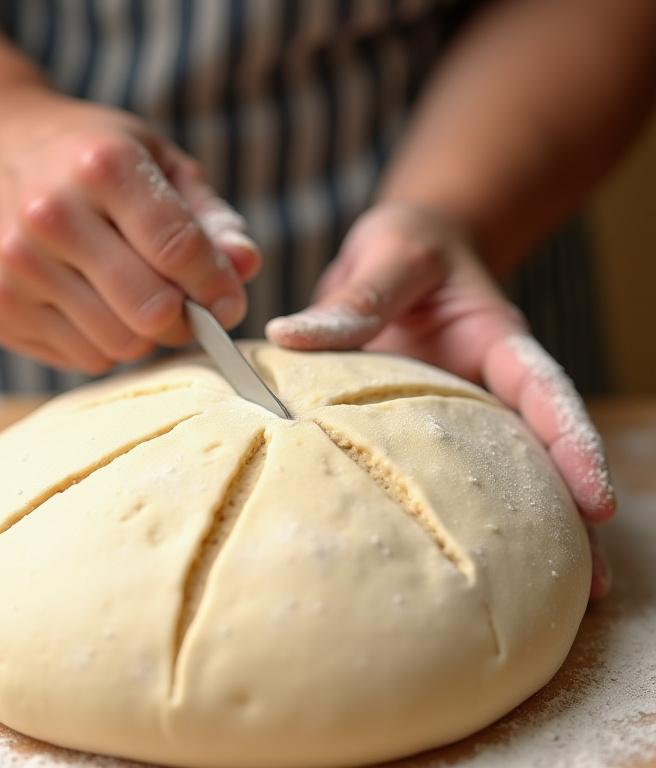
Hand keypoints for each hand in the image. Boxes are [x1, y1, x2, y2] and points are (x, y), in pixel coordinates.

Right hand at [0, 86, 260, 372]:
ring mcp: (14, 266)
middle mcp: (50, 215)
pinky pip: (85, 358)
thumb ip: (211, 219)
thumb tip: (245, 267)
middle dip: (185, 319)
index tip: (228, 301)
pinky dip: (105, 344)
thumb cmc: (92, 159)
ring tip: (137, 300)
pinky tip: (94, 305)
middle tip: (186, 308)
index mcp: (102, 167)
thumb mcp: (160, 163)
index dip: (217, 286)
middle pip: (152, 309)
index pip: (179, 249)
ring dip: (145, 335)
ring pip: (120, 344)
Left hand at [267, 202, 613, 597]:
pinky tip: (447, 557)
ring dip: (526, 530)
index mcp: (496, 344)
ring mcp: (461, 410)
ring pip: (503, 473)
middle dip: (570, 513)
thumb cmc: (408, 247)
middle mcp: (486, 386)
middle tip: (594, 585)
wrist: (403, 253)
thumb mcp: (390, 256)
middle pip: (540, 452)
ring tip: (545, 601)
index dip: (574, 443)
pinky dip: (457, 511)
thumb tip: (293, 335)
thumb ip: (358, 297)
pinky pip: (450, 469)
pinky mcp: (428, 424)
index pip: (545, 392)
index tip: (598, 499)